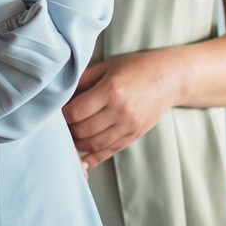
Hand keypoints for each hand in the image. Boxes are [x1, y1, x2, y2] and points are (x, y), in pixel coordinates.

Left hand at [64, 50, 180, 168]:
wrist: (170, 78)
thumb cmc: (137, 67)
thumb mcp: (107, 66)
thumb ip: (83, 80)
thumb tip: (61, 94)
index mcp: (111, 90)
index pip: (76, 112)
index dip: (61, 114)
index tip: (54, 112)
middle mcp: (120, 111)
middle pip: (83, 130)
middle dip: (67, 130)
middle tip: (58, 126)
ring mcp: (129, 125)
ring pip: (95, 144)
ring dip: (77, 144)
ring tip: (68, 138)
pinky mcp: (134, 135)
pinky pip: (110, 151)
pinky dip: (93, 157)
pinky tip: (82, 159)